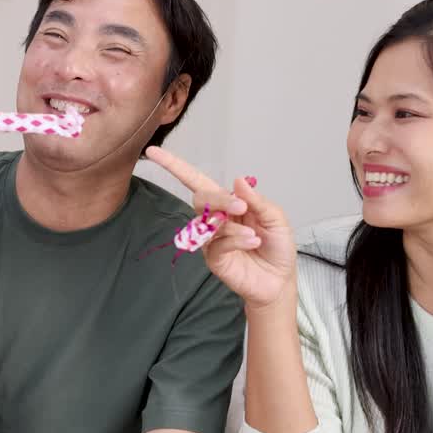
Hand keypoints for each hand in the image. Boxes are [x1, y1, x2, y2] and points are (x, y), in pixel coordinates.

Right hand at [145, 147, 296, 308]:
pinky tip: (251, 242)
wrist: (279, 280)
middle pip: (201, 198)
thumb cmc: (277, 247)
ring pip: (207, 221)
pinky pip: (216, 243)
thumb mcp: (276, 218)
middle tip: (242, 209)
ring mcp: (211, 238)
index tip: (153, 152)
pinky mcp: (212, 257)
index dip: (174, 166)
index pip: (196, 180)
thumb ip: (257, 201)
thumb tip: (237, 180)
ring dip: (231, 226)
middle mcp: (215, 218)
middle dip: (219, 200)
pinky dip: (235, 240)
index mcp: (229, 203)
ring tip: (254, 236)